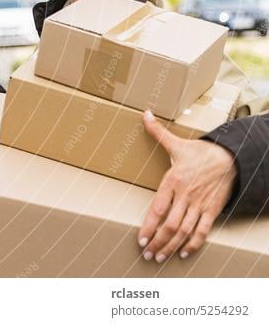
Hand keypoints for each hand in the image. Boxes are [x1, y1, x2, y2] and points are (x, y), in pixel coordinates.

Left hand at [138, 110, 236, 262]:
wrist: (230, 157)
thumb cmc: (199, 151)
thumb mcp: (176, 143)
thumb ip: (157, 132)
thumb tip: (144, 114)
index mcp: (173, 180)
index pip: (158, 208)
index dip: (148, 226)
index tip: (140, 239)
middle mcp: (186, 195)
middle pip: (170, 225)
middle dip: (157, 242)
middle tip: (147, 255)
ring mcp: (200, 204)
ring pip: (185, 231)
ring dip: (172, 246)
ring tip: (160, 257)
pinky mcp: (213, 210)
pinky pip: (203, 231)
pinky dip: (194, 244)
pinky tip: (184, 253)